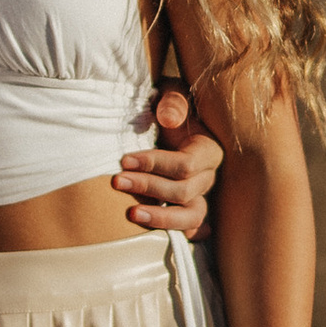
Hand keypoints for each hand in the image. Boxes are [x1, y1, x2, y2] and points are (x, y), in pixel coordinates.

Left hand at [118, 83, 223, 237]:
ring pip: (192, 217)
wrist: (171, 120)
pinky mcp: (190, 208)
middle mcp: (209, 176)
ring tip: (131, 214)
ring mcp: (201, 196)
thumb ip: (173, 101)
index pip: (186, 165)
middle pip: (184, 191)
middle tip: (117, 181)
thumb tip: (169, 119)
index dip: (155, 164)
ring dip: (161, 218)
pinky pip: (192, 229)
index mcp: (208, 150)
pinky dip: (177, 232)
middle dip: (148, 186)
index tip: (124, 160)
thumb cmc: (169, 107)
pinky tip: (154, 234)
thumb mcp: (173, 92)